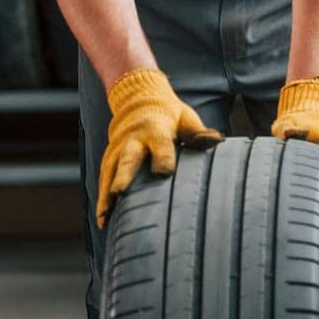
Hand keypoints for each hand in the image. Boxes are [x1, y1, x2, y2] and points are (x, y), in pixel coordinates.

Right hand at [97, 68, 221, 227]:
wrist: (137, 99)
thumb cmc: (170, 115)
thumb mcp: (185, 118)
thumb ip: (197, 132)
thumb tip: (217, 140)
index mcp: (156, 130)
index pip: (161, 145)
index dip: (162, 158)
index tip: (163, 172)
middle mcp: (133, 140)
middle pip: (128, 159)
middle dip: (123, 176)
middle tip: (119, 192)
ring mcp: (117, 150)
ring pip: (110, 172)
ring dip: (106, 194)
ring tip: (105, 217)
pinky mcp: (109, 159)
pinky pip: (103, 179)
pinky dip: (102, 198)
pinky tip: (103, 219)